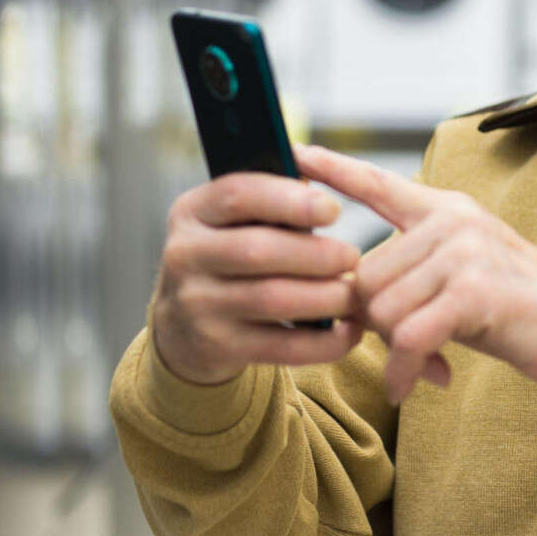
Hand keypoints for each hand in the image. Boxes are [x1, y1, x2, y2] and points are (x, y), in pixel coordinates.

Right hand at [151, 172, 365, 384]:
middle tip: (352, 256)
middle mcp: (185, 255)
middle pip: (258, 249)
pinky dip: (324, 341)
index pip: (238, 194)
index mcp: (192, 211)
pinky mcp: (217, 346)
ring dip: (325, 296)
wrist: (182, 326)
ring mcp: (196, 304)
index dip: (290, 199)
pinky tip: (349, 330)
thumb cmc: (228, 257)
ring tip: (353, 292)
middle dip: (316, 254)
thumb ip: (270, 202)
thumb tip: (326, 189)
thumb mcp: (231, 222)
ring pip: (272, 298)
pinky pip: (281, 346)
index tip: (333, 209)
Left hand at [295, 144, 536, 403]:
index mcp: (445, 210)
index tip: (294, 152)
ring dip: (392, 350)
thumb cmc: (513, 309)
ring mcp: (464, 253)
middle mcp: (451, 222)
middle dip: (373, 323)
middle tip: (401, 350)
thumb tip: (352, 302)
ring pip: (382, 308)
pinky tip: (413, 383)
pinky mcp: (473, 292)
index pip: (378, 184)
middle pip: (366, 276)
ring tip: (418, 364)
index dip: (333, 169)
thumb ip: (412, 272)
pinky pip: (407, 335)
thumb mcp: (460, 275)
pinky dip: (404, 368)